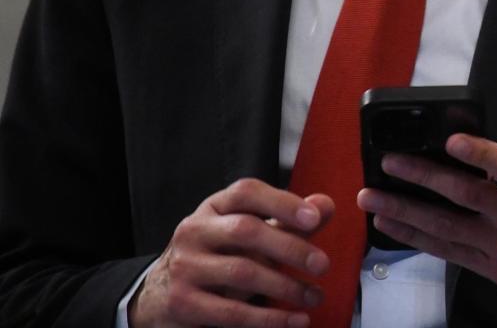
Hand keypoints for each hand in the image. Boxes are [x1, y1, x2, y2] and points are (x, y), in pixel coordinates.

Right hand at [129, 178, 332, 327]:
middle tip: (322, 265)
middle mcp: (194, 231)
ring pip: (242, 272)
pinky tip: (295, 320)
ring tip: (314, 297)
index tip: (315, 219)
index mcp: (214, 207)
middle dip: (291, 248)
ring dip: (286, 287)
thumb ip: (287, 220)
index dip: (283, 202)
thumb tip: (325, 205)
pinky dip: (269, 318)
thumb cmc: (217, 256)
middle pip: (247, 231)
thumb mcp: (249, 233)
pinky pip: (232, 312)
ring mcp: (185, 267)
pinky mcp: (183, 303)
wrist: (162, 294)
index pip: (247, 192)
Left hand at [356, 134, 496, 324]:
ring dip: (404, 210)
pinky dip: (417, 237)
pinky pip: (448, 251)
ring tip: (373, 198)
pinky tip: (395, 226)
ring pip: (445, 226)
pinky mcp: (493, 268)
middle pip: (463, 195)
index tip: (454, 141)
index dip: (480, 153)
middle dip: (421, 177)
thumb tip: (480, 160)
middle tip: (390, 164)